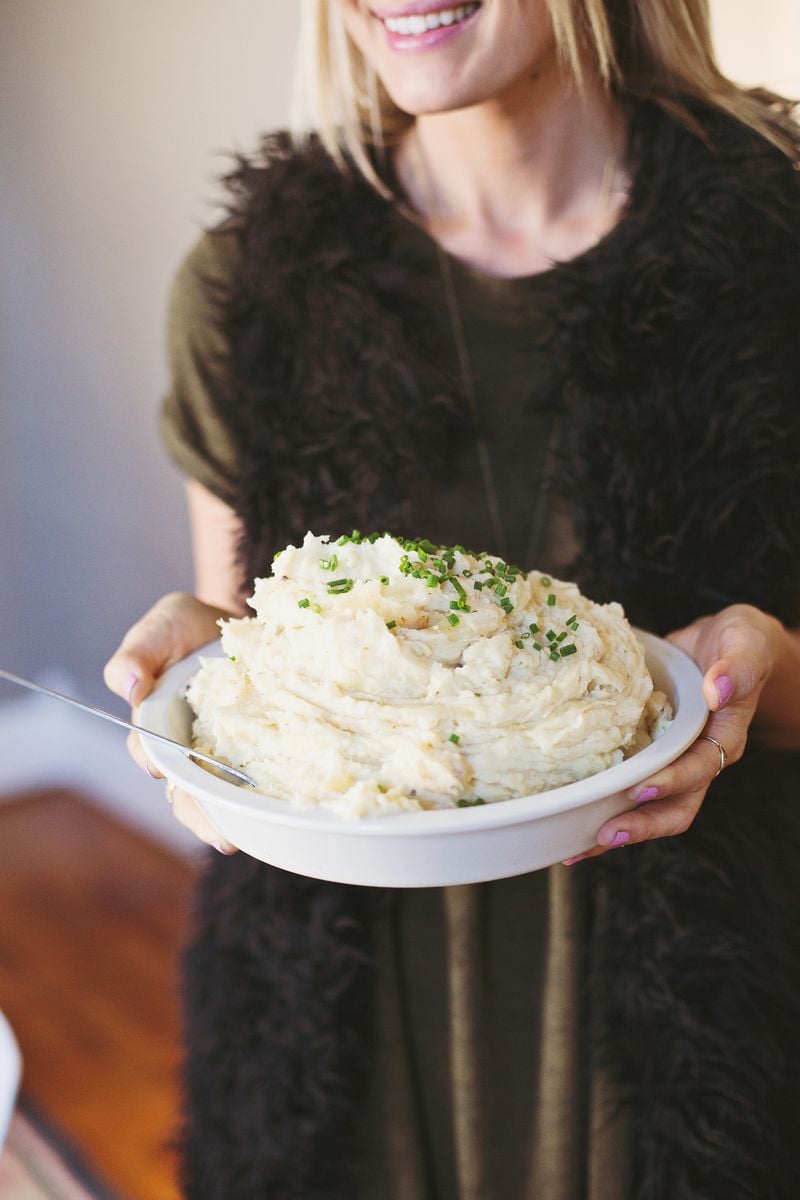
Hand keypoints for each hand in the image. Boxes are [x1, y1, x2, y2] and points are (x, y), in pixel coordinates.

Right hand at [104, 591, 238, 852]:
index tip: (162, 769)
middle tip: (220, 834)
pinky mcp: (253, 751)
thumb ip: (140, 651)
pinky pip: (253, 781)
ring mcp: (220, 752)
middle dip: (198, 814)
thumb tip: (128, 684)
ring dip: (225, 819)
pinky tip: (273, 817)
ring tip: (238, 839)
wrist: (241, 621)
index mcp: (155, 722)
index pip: (148, 750)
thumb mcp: (164, 624)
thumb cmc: (191, 626)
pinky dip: (259, 800)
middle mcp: (185, 746)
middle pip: (184, 789)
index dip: (157, 763)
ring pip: (217, 796)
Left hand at [563, 604, 782, 862]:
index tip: (639, 788)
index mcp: (725, 737)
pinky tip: (570, 818)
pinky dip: (602, 805)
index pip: (700, 768)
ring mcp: (673, 761)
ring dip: (618, 828)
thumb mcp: (746, 642)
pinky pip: (628, 786)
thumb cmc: (740, 642)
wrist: (724, 642)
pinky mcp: (649, 753)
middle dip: (641, 824)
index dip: (671, 782)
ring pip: (650, 808)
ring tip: (578, 847)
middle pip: (676, 806)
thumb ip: (737, 666)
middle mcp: (699, 758)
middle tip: (605, 834)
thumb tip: (718, 688)